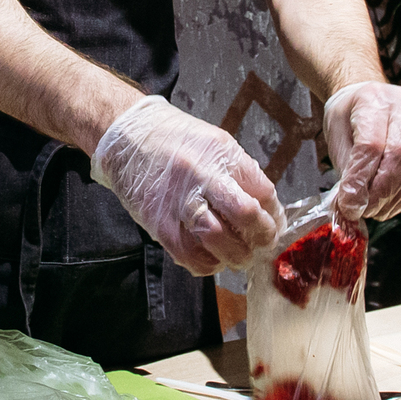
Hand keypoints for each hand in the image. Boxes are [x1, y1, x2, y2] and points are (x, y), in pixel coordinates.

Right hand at [91, 95, 284, 275]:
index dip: (274, 215)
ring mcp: (179, 201)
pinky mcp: (160, 223)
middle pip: (246, 215)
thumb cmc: (173, 139)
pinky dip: (208, 263)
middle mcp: (202, 175)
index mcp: (222, 153)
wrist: (126, 136)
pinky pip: (191, 256)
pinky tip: (211, 257)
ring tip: (239, 255)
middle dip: (262, 237)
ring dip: (237, 256)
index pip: (263, 192)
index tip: (274, 224)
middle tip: (262, 243)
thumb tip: (265, 209)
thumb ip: (239, 173)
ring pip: (220, 241)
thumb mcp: (214, 143)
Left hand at [322, 81, 400, 220]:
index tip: (349, 205)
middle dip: (381, 194)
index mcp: (373, 100)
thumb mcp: (336, 135)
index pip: (371, 145)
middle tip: (365, 210)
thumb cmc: (349, 116)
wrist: (371, 96)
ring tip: (378, 209)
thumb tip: (351, 205)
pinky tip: (398, 201)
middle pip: (400, 157)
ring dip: (399, 199)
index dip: (360, 181)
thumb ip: (345, 169)